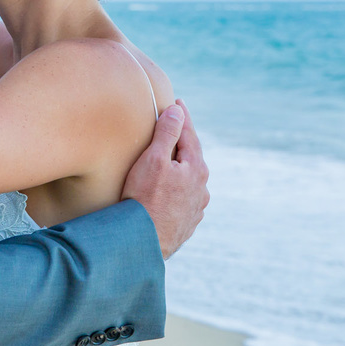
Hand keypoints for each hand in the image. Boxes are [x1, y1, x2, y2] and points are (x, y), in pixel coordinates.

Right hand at [121, 100, 208, 258]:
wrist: (143, 242)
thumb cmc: (145, 198)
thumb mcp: (154, 159)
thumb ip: (168, 133)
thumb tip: (177, 110)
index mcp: (196, 168)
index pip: (190, 135)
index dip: (182, 117)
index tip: (178, 102)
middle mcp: (201, 188)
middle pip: (192, 157)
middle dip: (183, 141)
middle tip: (175, 126)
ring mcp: (196, 208)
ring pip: (190, 180)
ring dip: (182, 167)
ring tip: (172, 160)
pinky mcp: (187, 223)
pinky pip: (185, 198)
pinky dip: (178, 188)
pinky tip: (171, 191)